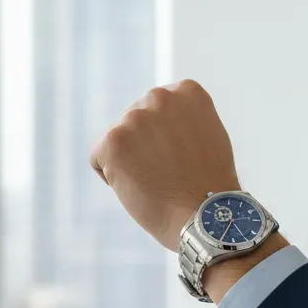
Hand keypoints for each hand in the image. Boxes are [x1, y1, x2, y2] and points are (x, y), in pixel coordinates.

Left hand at [88, 80, 240, 251]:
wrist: (204, 216)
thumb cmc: (209, 185)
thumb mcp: (208, 134)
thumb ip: (183, 118)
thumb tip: (158, 121)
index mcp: (186, 91)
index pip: (158, 110)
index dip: (167, 139)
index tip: (184, 158)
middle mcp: (159, 96)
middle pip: (136, 122)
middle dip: (145, 147)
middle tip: (170, 172)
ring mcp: (134, 117)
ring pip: (118, 140)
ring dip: (130, 162)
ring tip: (157, 180)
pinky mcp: (112, 140)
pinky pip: (99, 158)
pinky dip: (113, 177)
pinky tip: (139, 187)